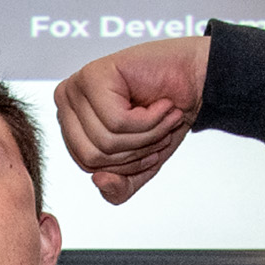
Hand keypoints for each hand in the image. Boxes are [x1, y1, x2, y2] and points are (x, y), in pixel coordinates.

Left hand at [54, 36, 209, 203]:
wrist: (197, 81)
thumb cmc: (165, 116)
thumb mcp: (141, 165)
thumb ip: (118, 188)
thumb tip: (98, 180)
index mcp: (71, 122)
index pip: (88, 166)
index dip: (127, 164)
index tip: (150, 144)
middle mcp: (66, 102)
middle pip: (93, 157)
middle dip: (136, 151)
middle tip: (160, 129)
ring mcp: (77, 86)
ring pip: (105, 141)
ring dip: (148, 134)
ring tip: (163, 115)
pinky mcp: (94, 75)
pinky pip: (117, 122)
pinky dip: (150, 120)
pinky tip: (162, 104)